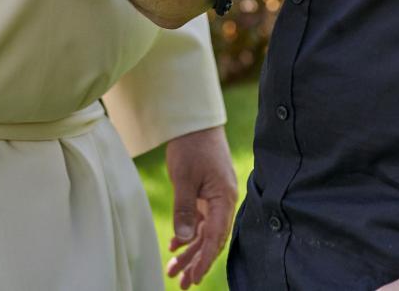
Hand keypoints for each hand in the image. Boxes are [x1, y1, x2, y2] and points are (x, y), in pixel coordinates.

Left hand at [162, 125, 236, 287]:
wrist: (194, 123)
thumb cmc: (192, 147)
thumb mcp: (184, 178)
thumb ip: (184, 209)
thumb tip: (183, 239)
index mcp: (224, 198)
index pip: (216, 237)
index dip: (206, 259)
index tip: (195, 278)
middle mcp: (223, 202)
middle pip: (212, 239)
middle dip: (198, 262)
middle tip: (183, 284)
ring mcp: (216, 198)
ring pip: (205, 232)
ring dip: (191, 252)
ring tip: (175, 271)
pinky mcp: (207, 194)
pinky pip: (200, 221)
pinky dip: (188, 235)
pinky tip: (175, 247)